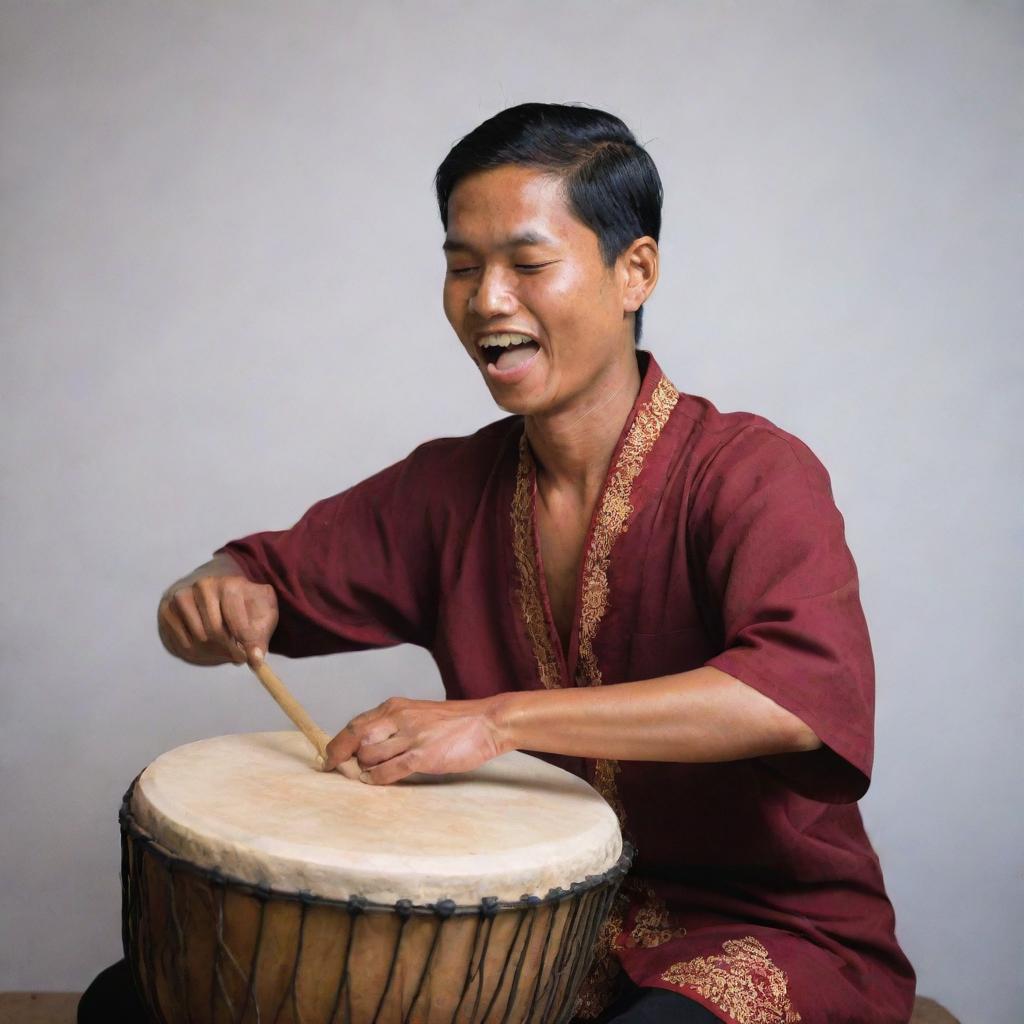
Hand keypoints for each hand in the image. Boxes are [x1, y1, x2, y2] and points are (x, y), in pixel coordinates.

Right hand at [158, 575, 277, 667]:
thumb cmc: (242, 605)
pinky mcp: (167, 610)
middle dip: (228, 649)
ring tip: (224, 649)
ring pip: (198, 640)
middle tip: (237, 657)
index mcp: (230, 584)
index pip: (236, 620)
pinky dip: (196, 653)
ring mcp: (182, 597)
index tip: (249, 657)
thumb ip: (260, 637)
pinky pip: (181, 644)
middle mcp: (204, 586)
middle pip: (215, 632)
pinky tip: (207, 647)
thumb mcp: (261, 615)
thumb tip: (255, 660)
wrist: (215, 590)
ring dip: (213, 653)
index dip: (244, 642)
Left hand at [324, 696, 506, 785]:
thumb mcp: (418, 714)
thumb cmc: (454, 723)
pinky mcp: (423, 755)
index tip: (329, 758)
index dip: (338, 743)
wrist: (487, 722)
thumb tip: (365, 747)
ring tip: (369, 775)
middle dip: (340, 757)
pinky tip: (377, 781)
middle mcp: (399, 718)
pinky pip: (389, 771)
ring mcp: (411, 736)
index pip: (355, 724)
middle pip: (354, 738)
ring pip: (368, 756)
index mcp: (396, 707)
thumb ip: (393, 725)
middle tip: (336, 770)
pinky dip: (377, 779)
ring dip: (363, 769)